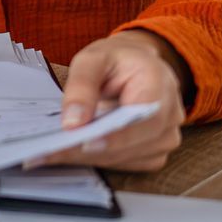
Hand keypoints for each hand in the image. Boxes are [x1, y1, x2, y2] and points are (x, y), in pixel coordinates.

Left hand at [32, 30, 188, 171]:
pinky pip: (125, 163)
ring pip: (126, 158)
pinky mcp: (154, 152)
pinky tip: (71, 153)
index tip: (86, 143)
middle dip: (90, 150)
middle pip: (134, 143)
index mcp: (160, 85)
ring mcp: (166, 137)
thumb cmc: (117, 60)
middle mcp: (171, 116)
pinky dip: (97, 160)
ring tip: (51, 153)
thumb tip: (72, 123)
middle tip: (50, 152)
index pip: (145, 117)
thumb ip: (82, 86)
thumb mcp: (93, 58)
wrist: (136, 65)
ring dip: (89, 158)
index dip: (117, 135)